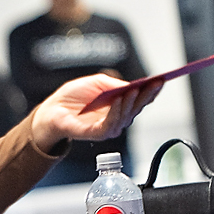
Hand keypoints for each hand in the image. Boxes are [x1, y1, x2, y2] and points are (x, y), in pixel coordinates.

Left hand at [29, 74, 161, 152]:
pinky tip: (118, 101)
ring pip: (125, 117)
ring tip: (134, 90)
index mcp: (119, 105)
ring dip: (131, 103)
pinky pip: (110, 125)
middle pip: (137, 108)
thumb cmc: (73, 97)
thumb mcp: (97, 83)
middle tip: (154, 84)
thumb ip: (114, 84)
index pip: (140, 98)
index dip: (151, 90)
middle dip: (146, 95)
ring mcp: (108, 127)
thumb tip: (132, 86)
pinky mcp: (95, 133)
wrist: (52, 110)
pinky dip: (115, 112)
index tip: (161, 80)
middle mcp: (117, 117)